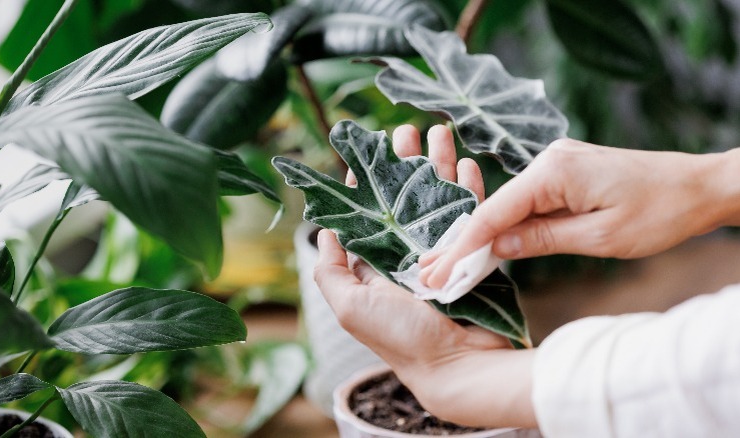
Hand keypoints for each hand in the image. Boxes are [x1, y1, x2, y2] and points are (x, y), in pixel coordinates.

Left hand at [314, 125, 535, 427]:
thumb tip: (323, 231)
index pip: (371, 211)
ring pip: (441, 196)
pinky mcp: (475, 254)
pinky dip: (472, 187)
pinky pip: (474, 213)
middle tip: (405, 129)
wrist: (456, 365)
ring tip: (439, 130)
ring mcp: (445, 251)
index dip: (368, 180)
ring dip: (441, 163)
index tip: (366, 148)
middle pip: (407, 195)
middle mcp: (410, 252)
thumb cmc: (400, 337)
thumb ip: (330, 271)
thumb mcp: (350, 306)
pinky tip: (469, 163)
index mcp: (379, 261)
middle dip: (406, 160)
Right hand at [420, 138, 737, 288]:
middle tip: (432, 271)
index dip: (463, 244)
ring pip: (510, 204)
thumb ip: (542, 239)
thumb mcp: (599, 237)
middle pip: (496, 206)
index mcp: (554, 171)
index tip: (438, 271)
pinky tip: (492, 245)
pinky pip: (529, 201)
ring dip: (486, 234)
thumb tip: (496, 247)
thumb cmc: (660, 212)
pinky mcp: (566, 173)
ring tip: (453, 262)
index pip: (494, 212)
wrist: (701, 186)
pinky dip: (511, 224)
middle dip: (465, 241)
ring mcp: (557, 163)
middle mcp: (548, 159)